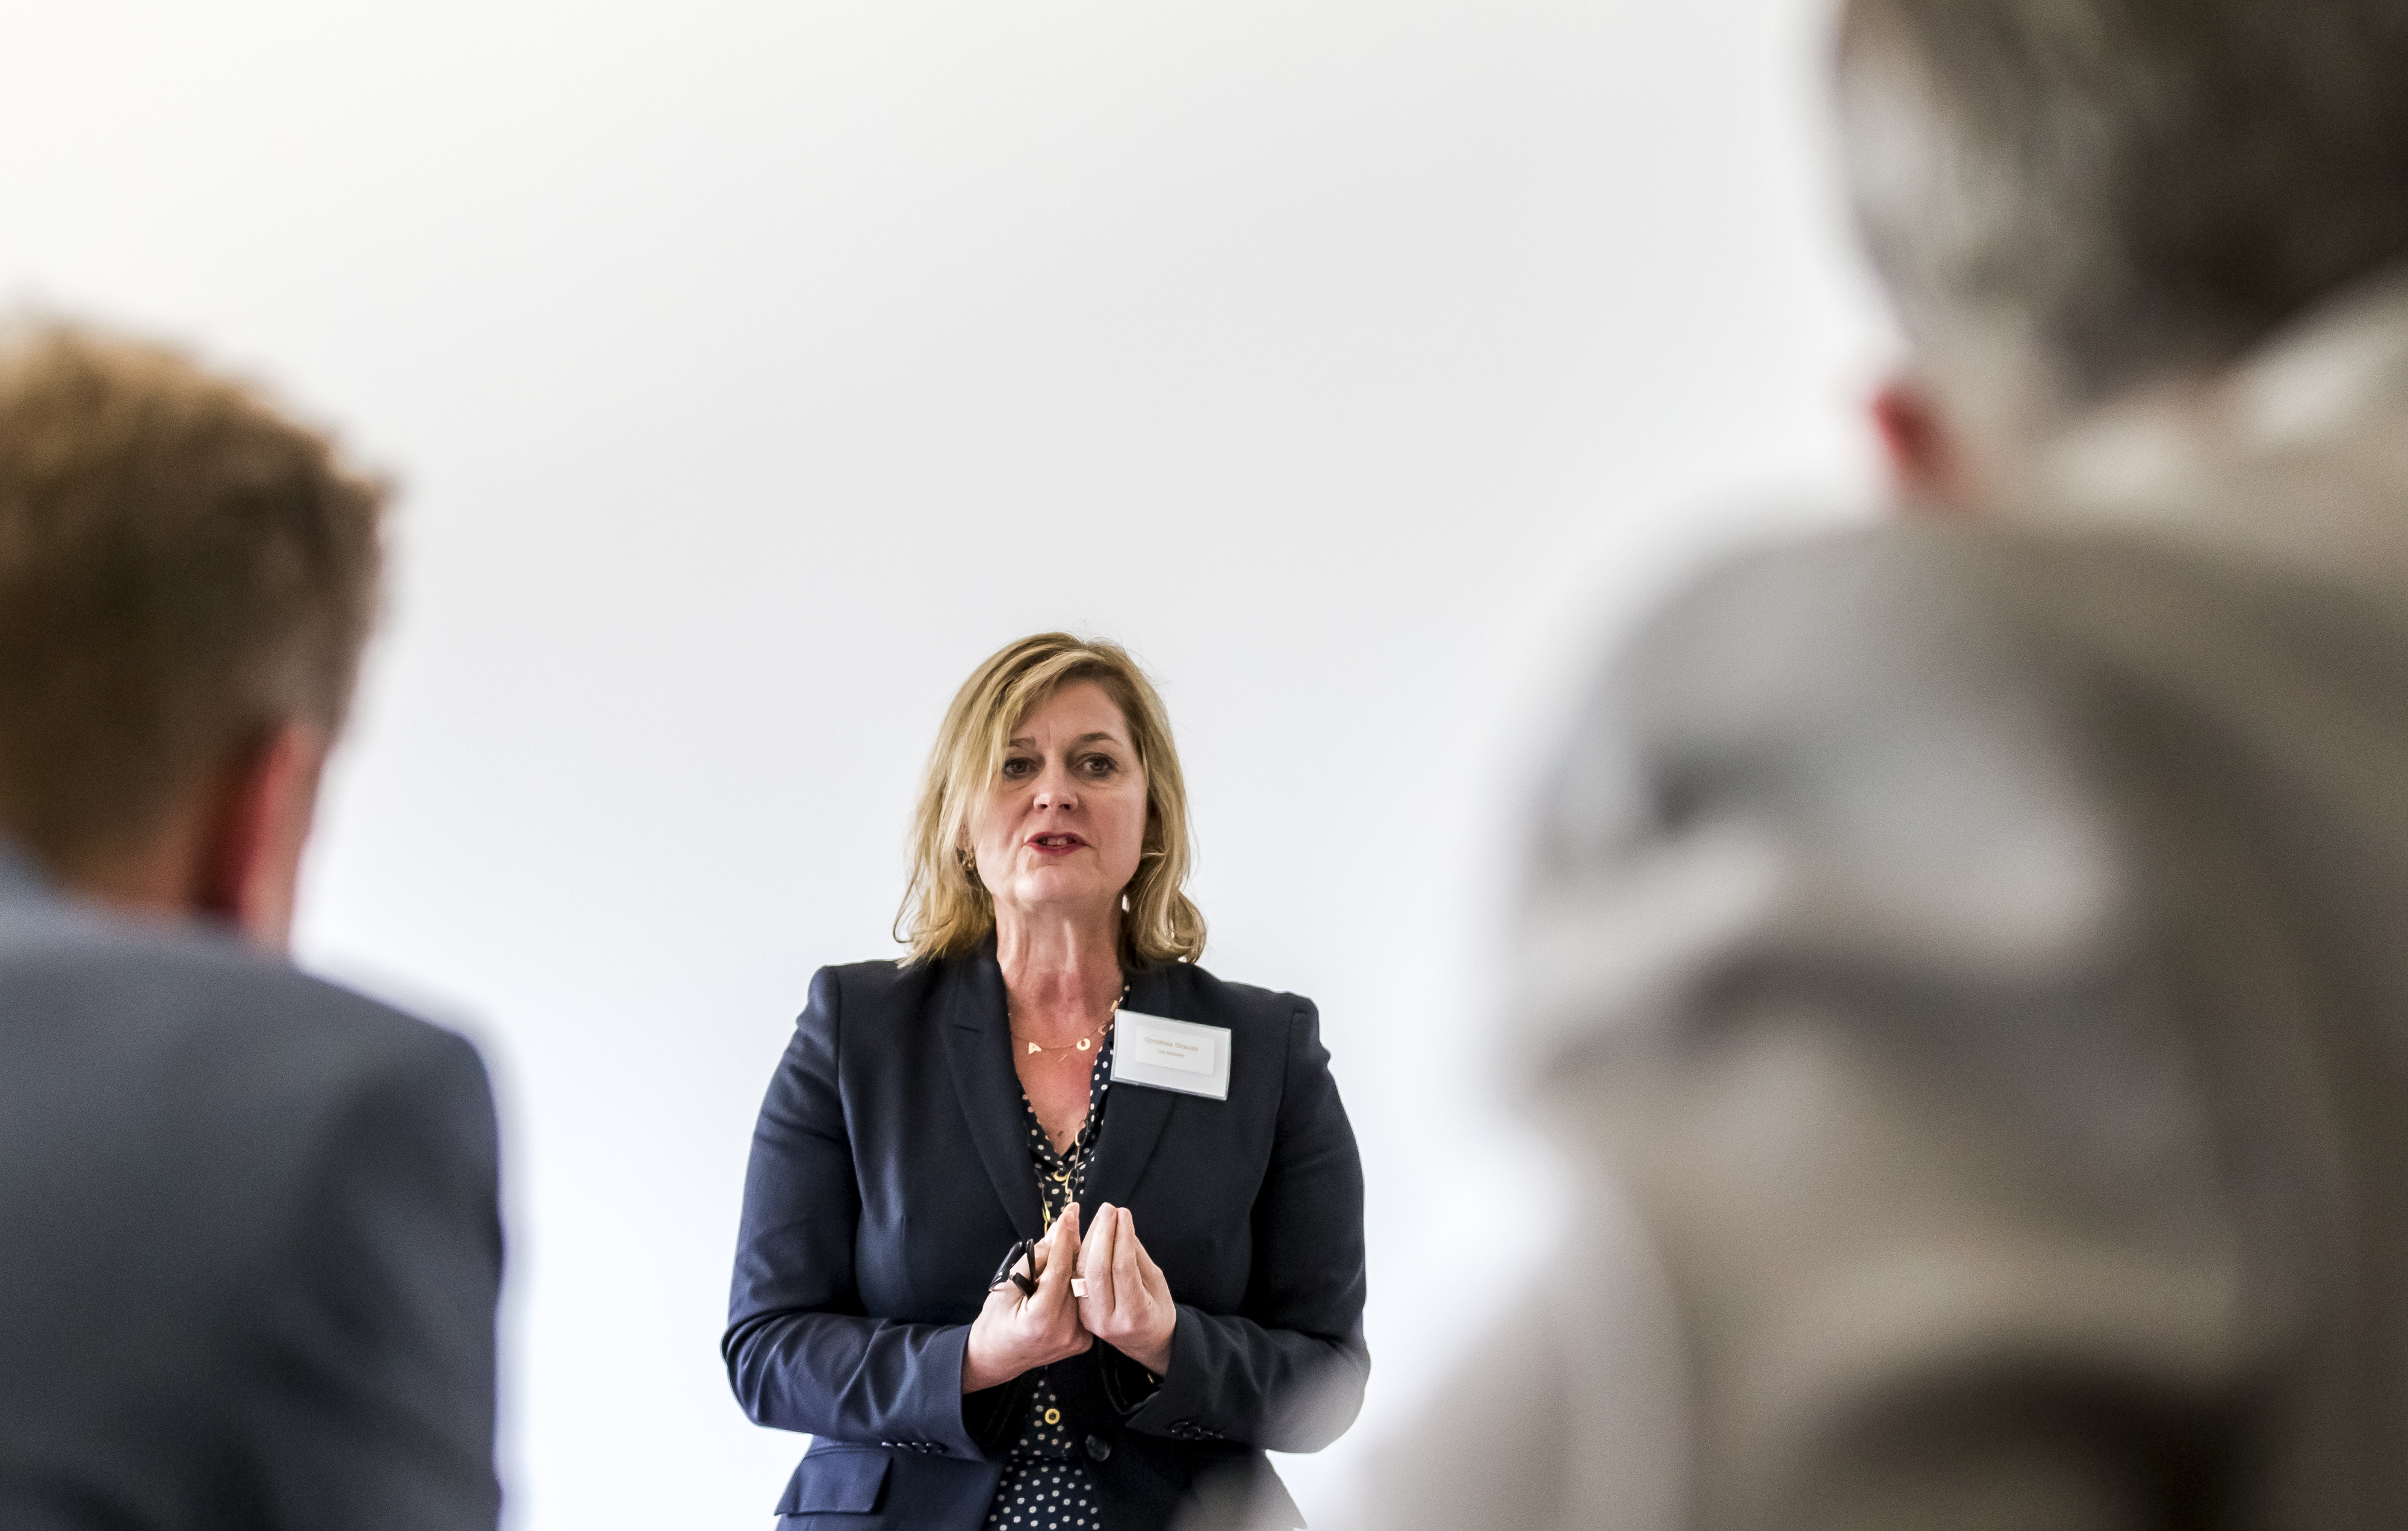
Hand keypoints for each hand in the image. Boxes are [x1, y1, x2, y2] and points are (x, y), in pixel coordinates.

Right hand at [963, 1205, 1093, 1391]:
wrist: (999, 1356)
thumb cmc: (996, 1320)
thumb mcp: (1005, 1286)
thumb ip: (1033, 1259)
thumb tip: (1058, 1232)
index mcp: (1041, 1321)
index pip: (1060, 1269)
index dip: (1065, 1238)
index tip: (1070, 1212)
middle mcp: (1064, 1332)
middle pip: (1077, 1277)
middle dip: (1074, 1246)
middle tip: (1073, 1220)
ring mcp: (1077, 1339)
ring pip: (1084, 1288)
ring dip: (1080, 1262)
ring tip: (1071, 1242)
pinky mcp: (1084, 1341)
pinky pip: (1085, 1302)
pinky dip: (1081, 1283)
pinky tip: (1076, 1268)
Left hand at [1076, 1202, 1175, 1375]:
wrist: (1146, 1343)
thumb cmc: (1157, 1310)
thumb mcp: (1157, 1283)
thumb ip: (1137, 1257)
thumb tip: (1120, 1226)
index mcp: (1134, 1315)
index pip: (1123, 1268)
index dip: (1122, 1237)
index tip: (1124, 1212)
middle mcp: (1108, 1321)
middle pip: (1097, 1269)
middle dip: (1102, 1234)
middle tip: (1109, 1208)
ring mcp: (1091, 1321)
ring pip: (1083, 1273)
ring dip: (1089, 1240)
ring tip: (1100, 1217)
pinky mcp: (1081, 1316)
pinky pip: (1078, 1279)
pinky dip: (1082, 1254)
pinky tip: (1089, 1235)